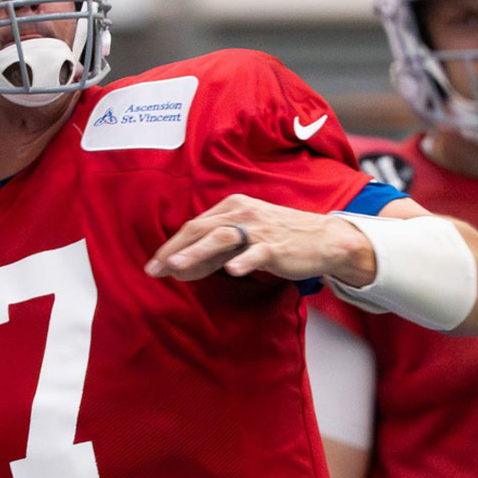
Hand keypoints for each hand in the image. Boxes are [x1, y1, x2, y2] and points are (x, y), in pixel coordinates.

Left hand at [144, 193, 371, 282]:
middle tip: (154, 269)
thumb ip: (214, 252)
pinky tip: (231, 270)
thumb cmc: (281, 238)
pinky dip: (243, 260)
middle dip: (174, 250)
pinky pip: (257, 253)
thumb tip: (181, 268)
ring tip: (177, 267)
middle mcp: (242, 213)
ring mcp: (259, 229)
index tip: (153, 264)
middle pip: (201, 230)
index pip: (195, 226)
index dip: (171, 245)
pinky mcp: (276, 246)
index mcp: (232, 207)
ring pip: (222, 238)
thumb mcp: (244, 238)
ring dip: (197, 253)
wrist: (324, 239)